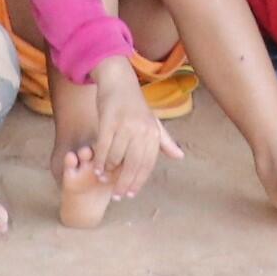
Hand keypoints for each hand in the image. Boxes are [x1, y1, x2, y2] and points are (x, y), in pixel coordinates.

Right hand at [88, 59, 182, 196]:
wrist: (118, 80)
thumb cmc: (134, 104)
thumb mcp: (152, 121)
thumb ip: (164, 141)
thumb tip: (180, 156)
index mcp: (153, 133)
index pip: (147, 164)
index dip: (138, 181)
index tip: (130, 193)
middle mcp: (142, 130)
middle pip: (133, 165)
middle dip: (124, 183)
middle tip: (117, 195)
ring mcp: (125, 125)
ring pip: (116, 157)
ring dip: (109, 172)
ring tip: (103, 179)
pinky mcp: (108, 121)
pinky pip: (103, 147)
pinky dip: (99, 160)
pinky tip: (96, 168)